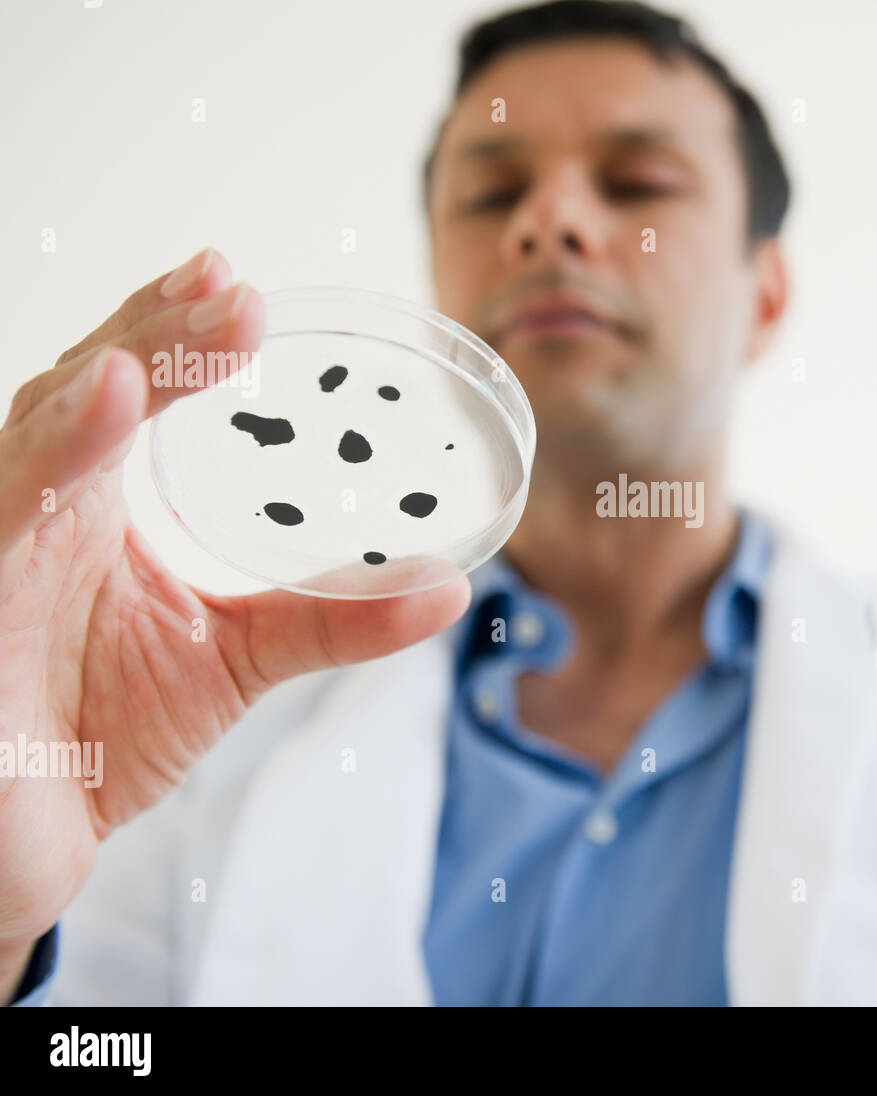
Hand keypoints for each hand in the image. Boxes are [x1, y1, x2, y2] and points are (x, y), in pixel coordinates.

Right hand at [0, 249, 469, 996]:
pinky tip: (112, 397)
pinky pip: (4, 510)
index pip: (127, 391)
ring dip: (123, 365)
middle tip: (235, 287)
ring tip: (202, 318)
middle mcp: (35, 508)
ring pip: (44, 429)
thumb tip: (452, 589)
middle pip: (88, 386)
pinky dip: (55, 451)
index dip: (175, 331)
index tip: (239, 287)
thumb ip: (334, 619)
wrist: (28, 838)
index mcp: (91, 506)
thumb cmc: (102, 733)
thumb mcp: (237, 660)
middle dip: (160, 328)